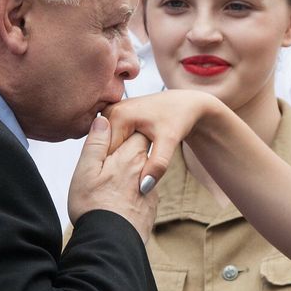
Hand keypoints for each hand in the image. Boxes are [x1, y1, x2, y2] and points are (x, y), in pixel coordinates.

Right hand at [68, 116, 157, 241]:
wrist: (111, 243)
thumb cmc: (93, 205)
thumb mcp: (86, 170)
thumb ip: (97, 143)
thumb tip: (102, 119)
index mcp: (129, 156)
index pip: (135, 132)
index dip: (124, 131)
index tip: (112, 140)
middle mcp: (144, 170)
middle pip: (141, 151)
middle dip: (129, 150)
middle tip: (110, 161)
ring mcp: (150, 190)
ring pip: (141, 172)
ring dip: (131, 173)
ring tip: (112, 184)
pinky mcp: (151, 208)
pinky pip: (142, 192)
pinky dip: (133, 192)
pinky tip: (119, 201)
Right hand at [103, 89, 221, 190]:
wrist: (185, 103)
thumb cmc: (179, 119)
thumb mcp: (170, 141)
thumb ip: (157, 164)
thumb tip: (144, 187)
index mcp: (117, 116)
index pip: (106, 152)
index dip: (116, 170)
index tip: (129, 180)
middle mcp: (110, 111)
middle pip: (105, 149)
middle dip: (116, 164)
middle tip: (133, 174)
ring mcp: (111, 112)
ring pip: (108, 146)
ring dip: (118, 159)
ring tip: (134, 165)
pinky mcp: (115, 116)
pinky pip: (113, 140)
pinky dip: (121, 151)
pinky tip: (133, 156)